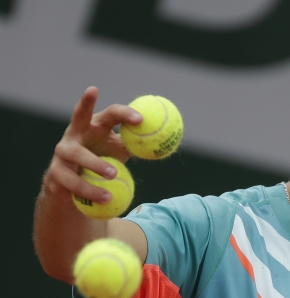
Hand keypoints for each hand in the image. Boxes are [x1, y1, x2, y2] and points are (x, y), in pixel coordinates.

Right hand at [43, 86, 142, 204]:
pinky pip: (73, 182)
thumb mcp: (120, 152)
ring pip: (78, 155)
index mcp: (94, 126)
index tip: (141, 119)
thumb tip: (164, 143)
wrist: (73, 188)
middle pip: (78, 115)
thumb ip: (136, 146)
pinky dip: (89, 190)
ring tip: (113, 175)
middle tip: (96, 96)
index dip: (125, 114)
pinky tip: (105, 198)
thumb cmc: (102, 161)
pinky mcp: (56, 173)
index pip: (111, 114)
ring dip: (96, 164)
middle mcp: (75, 134)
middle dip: (85, 104)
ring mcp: (62, 153)